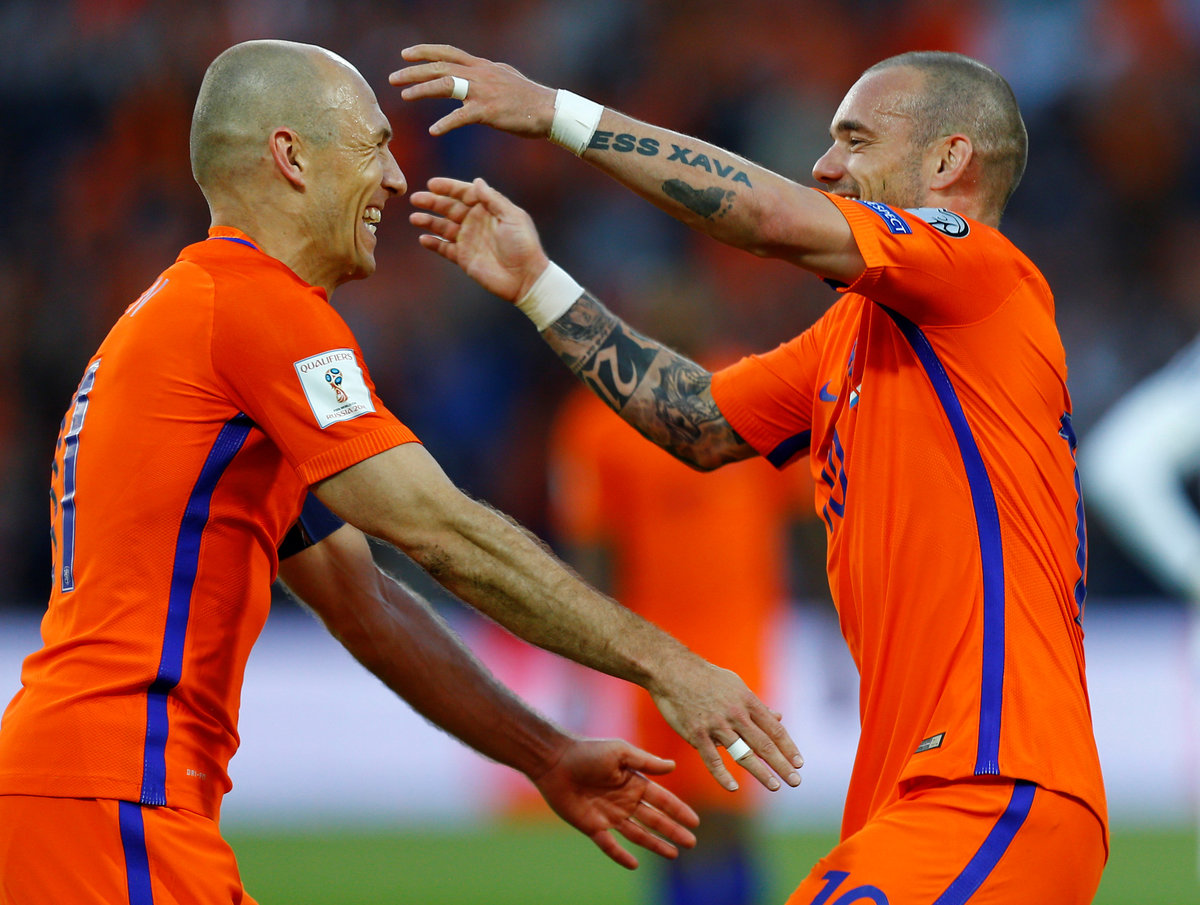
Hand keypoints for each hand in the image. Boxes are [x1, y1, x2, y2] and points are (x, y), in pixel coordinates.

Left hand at [390, 44, 555, 138]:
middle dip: (413, 71)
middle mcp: (479, 74)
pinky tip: (433, 131)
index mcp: (481, 66)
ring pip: (445, 85)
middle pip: (439, 67)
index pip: (447, 53)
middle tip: (393, 77)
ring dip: (422, 90)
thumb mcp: (505, 77)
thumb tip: (476, 72)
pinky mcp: (488, 111)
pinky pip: (460, 117)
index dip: (425, 52)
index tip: (405, 54)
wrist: (549, 110)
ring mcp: (483, 91)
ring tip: (404, 96)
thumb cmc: (529, 98)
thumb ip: (486, 74)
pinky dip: (445, 123)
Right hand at [409, 176, 549, 302]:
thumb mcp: (512, 217)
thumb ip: (493, 200)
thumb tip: (477, 181)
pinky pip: (444, 248)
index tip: (432, 184)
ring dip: (429, 221)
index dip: (448, 188)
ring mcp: (468, 240)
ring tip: (415, 218)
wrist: (525, 278)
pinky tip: (423, 238)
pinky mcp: (464, 258)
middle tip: (416, 199)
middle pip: (449, 208)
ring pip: (443, 227)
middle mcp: (476, 222)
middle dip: (432, 202)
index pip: (464, 194)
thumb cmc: (523, 245)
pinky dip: (433, 243)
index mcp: (488, 209)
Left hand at [531, 737, 699, 869]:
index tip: (694, 822)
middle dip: (673, 830)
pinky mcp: (593, 826)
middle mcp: (624, 801)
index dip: (678, 810)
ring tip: (673, 854)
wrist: (556, 762)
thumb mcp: (620, 753)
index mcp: (633, 782)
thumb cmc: (588, 752)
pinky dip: (620, 855)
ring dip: (655, 844)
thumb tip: (673, 766)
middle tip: (691, 842)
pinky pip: (610, 845)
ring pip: (638, 834)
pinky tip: (634, 865)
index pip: (662, 800)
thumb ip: (646, 762)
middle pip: (654, 820)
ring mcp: (609, 815)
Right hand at [650, 658, 803, 792]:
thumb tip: (778, 716)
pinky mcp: (696, 733)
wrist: (673, 670)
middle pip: (763, 744)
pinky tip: (733, 787)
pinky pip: (712, 759)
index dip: (788, 747)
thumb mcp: (736, 685)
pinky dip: (723, 775)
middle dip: (782, 764)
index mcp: (747, 702)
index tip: (799, 763)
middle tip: (796, 781)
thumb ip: (756, 705)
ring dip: (761, 772)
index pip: (774, 729)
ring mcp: (716, 725)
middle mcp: (735, 714)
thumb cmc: (707, 677)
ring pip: (743, 753)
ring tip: (775, 786)